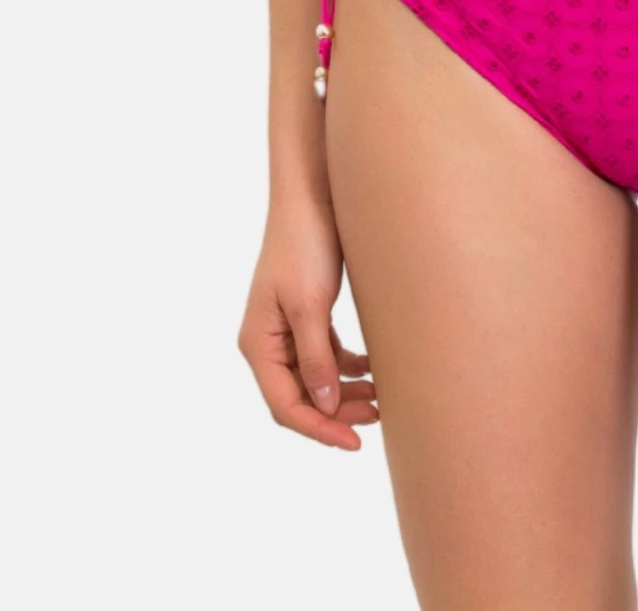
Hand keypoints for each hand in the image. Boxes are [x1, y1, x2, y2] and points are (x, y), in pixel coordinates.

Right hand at [238, 198, 379, 448]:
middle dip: (336, 413)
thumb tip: (325, 407)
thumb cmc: (304, 245)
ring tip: (380, 399)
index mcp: (257, 343)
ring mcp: (286, 329)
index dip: (319, 428)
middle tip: (377, 418)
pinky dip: (347, 367)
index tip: (353, 442)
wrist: (312, 195)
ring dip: (345, 393)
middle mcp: (267, 342)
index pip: (285, 405)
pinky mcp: (307, 314)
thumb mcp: (309, 305)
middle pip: (300, 397)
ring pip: (315, 379)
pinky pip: (325, 355)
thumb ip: (315, 358)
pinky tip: (372, 370)